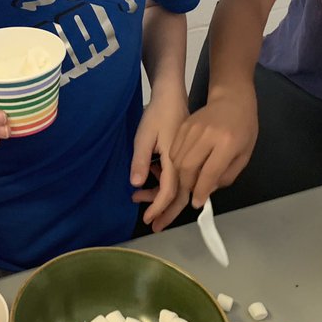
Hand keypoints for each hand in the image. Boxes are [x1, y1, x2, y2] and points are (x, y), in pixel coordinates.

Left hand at [131, 93, 189, 231]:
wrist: (172, 96)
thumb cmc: (157, 113)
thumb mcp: (143, 136)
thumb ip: (140, 160)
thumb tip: (136, 184)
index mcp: (175, 160)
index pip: (169, 192)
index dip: (159, 208)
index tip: (148, 220)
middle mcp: (184, 163)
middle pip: (177, 195)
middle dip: (164, 212)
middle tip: (152, 225)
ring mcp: (185, 160)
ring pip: (176, 187)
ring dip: (158, 196)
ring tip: (137, 198)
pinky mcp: (183, 156)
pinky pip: (175, 177)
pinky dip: (161, 183)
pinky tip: (148, 181)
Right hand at [170, 91, 257, 208]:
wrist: (232, 99)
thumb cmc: (244, 128)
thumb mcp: (244, 155)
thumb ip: (227, 175)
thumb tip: (207, 190)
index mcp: (227, 143)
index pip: (209, 172)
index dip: (201, 191)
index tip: (197, 202)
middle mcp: (207, 135)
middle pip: (187, 167)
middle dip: (187, 185)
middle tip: (192, 191)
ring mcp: (193, 128)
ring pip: (177, 160)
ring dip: (180, 175)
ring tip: (189, 180)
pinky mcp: (184, 125)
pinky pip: (174, 150)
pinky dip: (176, 163)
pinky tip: (184, 166)